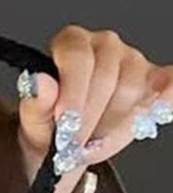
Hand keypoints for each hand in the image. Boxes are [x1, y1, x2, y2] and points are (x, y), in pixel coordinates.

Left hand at [16, 24, 170, 192]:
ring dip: (113, 123)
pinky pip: (168, 85)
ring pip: (134, 89)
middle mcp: (104, 45)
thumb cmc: (48, 130)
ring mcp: (133, 61)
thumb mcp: (33, 123)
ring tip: (92, 140)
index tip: (67, 122)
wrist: (67, 150)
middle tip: (74, 144)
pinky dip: (166, 98)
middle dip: (90, 117)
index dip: (73, 93)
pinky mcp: (156, 81)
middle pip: (107, 76)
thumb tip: (39, 82)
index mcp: (70, 43)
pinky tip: (159, 108)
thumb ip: (35, 104)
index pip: (77, 57)